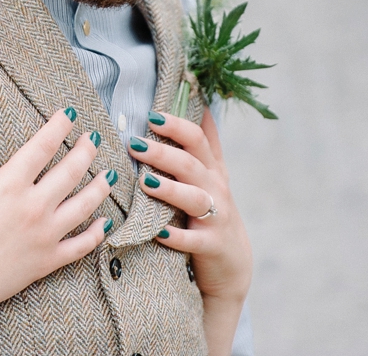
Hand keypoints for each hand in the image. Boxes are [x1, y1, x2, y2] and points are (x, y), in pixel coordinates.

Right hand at [0, 107, 114, 319]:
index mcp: (8, 185)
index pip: (41, 147)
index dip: (58, 127)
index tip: (69, 114)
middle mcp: (33, 207)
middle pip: (69, 172)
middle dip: (84, 151)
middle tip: (92, 139)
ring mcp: (44, 235)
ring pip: (83, 205)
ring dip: (99, 187)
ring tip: (108, 174)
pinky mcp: (47, 261)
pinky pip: (81, 246)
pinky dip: (97, 233)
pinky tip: (106, 223)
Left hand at [129, 107, 251, 305]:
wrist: (232, 263)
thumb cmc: (213, 211)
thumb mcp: (213, 175)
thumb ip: (205, 142)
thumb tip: (200, 102)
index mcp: (211, 169)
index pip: (197, 139)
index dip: (176, 125)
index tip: (152, 115)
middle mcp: (216, 189)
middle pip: (191, 164)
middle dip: (163, 152)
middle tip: (135, 144)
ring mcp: (216, 218)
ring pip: (194, 198)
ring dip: (170, 190)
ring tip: (146, 182)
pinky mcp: (212, 245)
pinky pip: (194, 240)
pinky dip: (177, 236)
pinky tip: (159, 232)